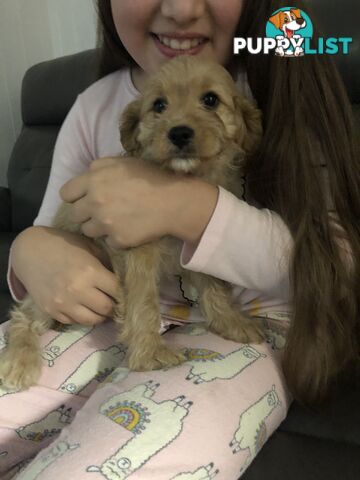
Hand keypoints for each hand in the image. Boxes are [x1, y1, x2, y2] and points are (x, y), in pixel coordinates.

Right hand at [11, 226, 117, 324]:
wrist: (29, 251)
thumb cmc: (63, 245)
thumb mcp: (89, 247)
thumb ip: (106, 263)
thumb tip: (121, 280)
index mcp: (91, 271)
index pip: (117, 291)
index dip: (123, 292)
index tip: (124, 292)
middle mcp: (78, 289)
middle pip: (107, 308)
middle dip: (114, 306)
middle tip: (115, 303)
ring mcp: (63, 303)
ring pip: (92, 320)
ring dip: (100, 316)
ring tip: (102, 309)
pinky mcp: (51, 310)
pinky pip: (74, 322)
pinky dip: (82, 317)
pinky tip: (85, 309)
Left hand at [60, 157, 218, 248]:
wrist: (174, 200)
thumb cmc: (150, 176)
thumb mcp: (122, 161)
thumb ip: (99, 167)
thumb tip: (87, 175)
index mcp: (93, 180)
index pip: (66, 194)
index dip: (76, 196)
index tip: (86, 198)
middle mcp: (94, 202)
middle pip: (75, 215)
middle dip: (86, 213)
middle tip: (103, 210)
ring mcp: (105, 224)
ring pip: (88, 231)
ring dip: (99, 227)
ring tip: (116, 220)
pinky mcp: (118, 240)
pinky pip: (109, 242)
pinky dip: (117, 237)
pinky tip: (129, 228)